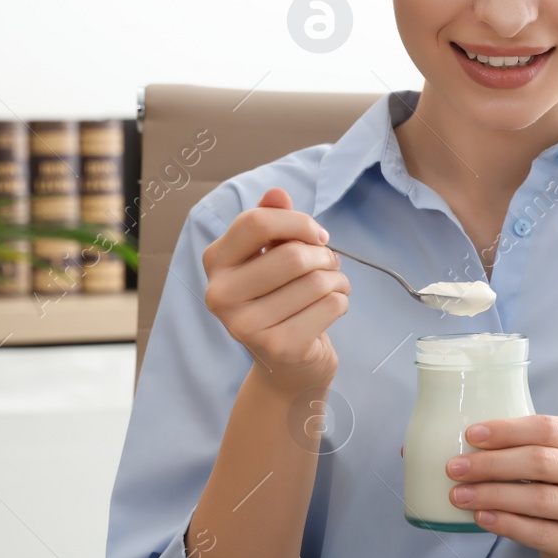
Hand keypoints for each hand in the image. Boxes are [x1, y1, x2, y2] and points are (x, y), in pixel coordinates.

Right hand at [201, 186, 349, 396]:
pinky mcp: (279, 348)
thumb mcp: (270, 256)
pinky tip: (332, 308)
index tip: (317, 235)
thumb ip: (272, 222)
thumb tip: (277, 193)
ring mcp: (246, 326)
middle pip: (292, 256)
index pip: (256, 222)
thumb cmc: (280, 298)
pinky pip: (330, 306)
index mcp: (215, 262)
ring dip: (338, 279)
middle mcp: (220, 295)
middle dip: (324, 255)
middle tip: (330, 263)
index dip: (298, 222)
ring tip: (334, 286)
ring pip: (317, 281)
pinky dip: (342, 301)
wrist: (288, 364)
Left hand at [445, 414, 557, 557]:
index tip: (470, 435)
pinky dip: (505, 524)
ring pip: (539, 499)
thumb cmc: (556, 481)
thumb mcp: (549, 453)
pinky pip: (537, 532)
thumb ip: (518, 444)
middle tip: (455, 468)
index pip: (546, 428)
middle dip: (492, 464)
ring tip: (459, 495)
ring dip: (493, 496)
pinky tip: (480, 517)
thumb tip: (463, 444)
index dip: (507, 431)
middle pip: (540, 462)